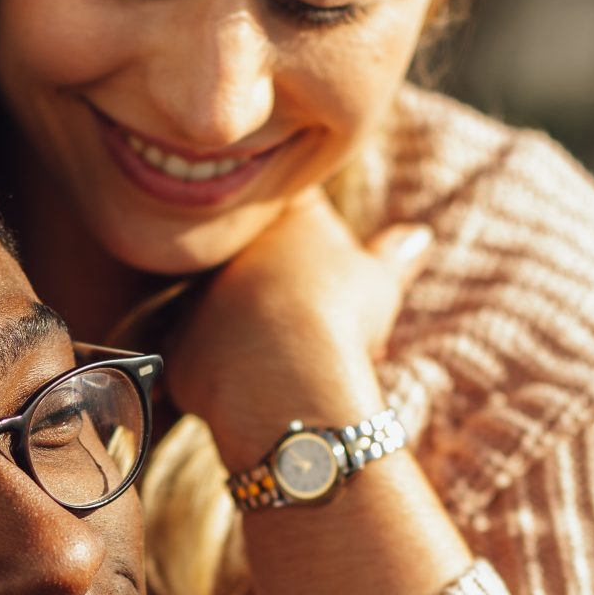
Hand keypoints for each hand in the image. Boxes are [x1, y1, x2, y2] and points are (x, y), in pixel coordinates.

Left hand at [162, 191, 434, 468]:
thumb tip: (419, 237)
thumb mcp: (379, 279)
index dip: (312, 236)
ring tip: (291, 359)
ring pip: (223, 305)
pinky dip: (226, 372)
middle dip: (278, 287)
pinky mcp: (174, 341)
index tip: (329, 269)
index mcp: (277, 213)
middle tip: (317, 323)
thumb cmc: (341, 315)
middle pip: (251, 258)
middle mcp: (222, 242)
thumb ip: (393, 254)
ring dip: (248, 327)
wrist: (286, 374)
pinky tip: (260, 387)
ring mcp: (191, 289)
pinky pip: (202, 355)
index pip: (293, 207)